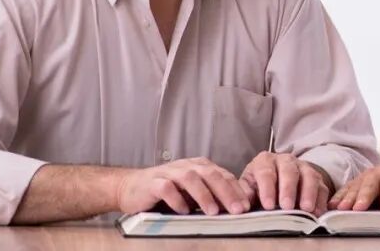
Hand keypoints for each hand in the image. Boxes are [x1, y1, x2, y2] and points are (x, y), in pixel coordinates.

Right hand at [115, 157, 250, 215]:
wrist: (132, 187)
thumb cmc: (167, 191)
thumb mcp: (193, 192)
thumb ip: (212, 195)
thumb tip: (237, 208)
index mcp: (200, 167)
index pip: (223, 175)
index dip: (236, 190)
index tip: (248, 207)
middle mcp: (187, 166)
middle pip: (210, 174)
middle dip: (226, 192)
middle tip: (238, 209)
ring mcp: (169, 172)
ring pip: (190, 178)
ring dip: (204, 195)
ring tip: (214, 212)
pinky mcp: (153, 182)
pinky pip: (166, 188)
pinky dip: (176, 199)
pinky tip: (184, 211)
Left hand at [240, 152, 330, 215]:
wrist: (278, 179)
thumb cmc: (260, 185)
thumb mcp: (249, 186)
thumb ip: (245, 194)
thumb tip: (241, 206)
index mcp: (265, 161)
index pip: (266, 172)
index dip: (267, 189)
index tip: (268, 205)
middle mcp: (285, 161)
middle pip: (289, 171)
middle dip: (288, 189)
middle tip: (287, 206)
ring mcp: (303, 168)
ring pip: (309, 176)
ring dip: (308, 193)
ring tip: (306, 209)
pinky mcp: (317, 179)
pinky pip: (322, 188)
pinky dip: (321, 200)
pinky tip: (317, 212)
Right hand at [329, 165, 379, 212]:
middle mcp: (375, 173)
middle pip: (369, 185)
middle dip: (363, 197)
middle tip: (358, 209)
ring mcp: (363, 178)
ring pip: (354, 188)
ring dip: (347, 199)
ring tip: (341, 210)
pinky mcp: (354, 184)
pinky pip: (344, 191)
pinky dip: (338, 199)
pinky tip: (331, 207)